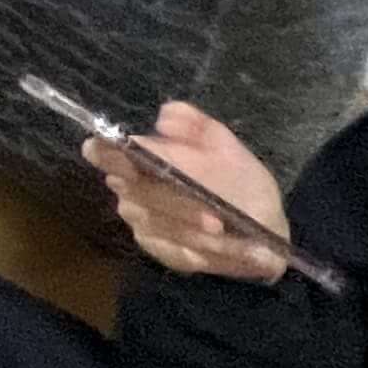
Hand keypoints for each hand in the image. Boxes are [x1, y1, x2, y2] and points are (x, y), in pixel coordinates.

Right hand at [86, 103, 289, 283]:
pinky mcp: (156, 248)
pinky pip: (165, 247)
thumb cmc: (242, 184)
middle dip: (172, 201)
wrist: (264, 228)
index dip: (105, 154)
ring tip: (221, 230)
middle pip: (133, 191)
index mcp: (144, 159)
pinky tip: (213, 247)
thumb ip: (199, 126)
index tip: (129, 161)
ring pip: (153, 221)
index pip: (103, 152)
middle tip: (213, 215)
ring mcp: (143, 221)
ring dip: (187, 226)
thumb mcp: (229, 149)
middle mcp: (133, 190)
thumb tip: (164, 119)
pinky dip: (191, 247)